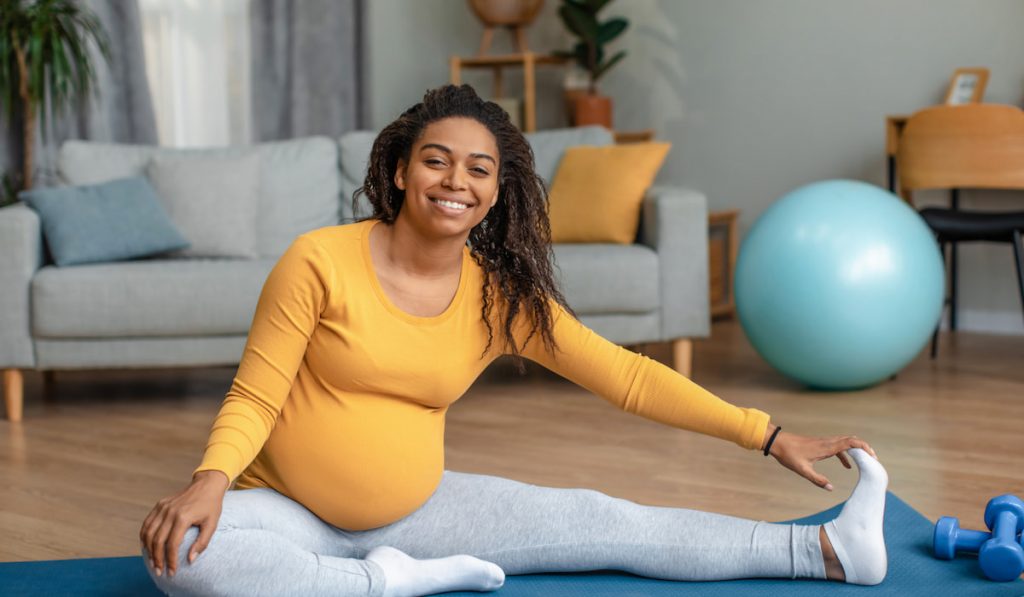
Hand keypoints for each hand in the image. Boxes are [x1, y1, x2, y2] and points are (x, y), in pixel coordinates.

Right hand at [140, 470, 229, 577]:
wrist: (207, 484)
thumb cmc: (211, 505)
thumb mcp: (212, 524)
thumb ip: (202, 543)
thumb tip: (190, 560)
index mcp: (183, 517)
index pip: (172, 544)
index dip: (171, 560)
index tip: (172, 572)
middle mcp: (170, 512)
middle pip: (157, 541)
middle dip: (157, 559)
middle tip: (160, 571)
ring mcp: (163, 507)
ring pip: (148, 533)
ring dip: (148, 550)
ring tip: (152, 562)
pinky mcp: (160, 504)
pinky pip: (147, 523)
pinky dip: (145, 536)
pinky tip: (147, 547)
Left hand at [762, 424, 876, 489]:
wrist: (777, 442)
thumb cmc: (789, 455)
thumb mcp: (803, 470)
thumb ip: (817, 480)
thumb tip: (831, 489)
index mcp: (826, 447)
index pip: (850, 442)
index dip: (863, 447)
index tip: (873, 456)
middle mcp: (827, 442)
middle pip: (851, 440)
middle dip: (864, 448)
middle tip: (874, 460)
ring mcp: (824, 442)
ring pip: (845, 442)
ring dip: (856, 450)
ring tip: (866, 462)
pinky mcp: (820, 444)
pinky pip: (838, 446)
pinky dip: (846, 454)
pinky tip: (847, 466)